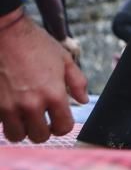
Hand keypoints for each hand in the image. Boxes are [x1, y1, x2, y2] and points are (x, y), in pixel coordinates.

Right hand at [0, 10, 88, 142]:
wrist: (4, 32)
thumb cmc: (35, 43)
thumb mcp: (64, 59)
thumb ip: (77, 82)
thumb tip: (83, 100)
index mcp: (53, 94)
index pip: (63, 128)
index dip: (62, 126)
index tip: (58, 121)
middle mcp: (31, 104)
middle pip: (39, 136)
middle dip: (43, 130)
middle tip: (41, 120)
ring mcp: (8, 105)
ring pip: (16, 135)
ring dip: (22, 129)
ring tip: (24, 117)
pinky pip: (0, 123)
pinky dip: (5, 120)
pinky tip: (10, 107)